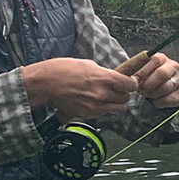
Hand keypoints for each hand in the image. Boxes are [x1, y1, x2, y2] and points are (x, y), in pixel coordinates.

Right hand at [22, 57, 137, 121]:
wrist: (46, 83)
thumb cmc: (63, 70)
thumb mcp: (88, 65)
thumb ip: (104, 73)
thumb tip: (114, 77)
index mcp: (104, 78)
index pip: (131, 85)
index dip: (132, 83)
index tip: (131, 82)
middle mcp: (102, 94)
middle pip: (126, 98)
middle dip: (124, 93)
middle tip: (119, 89)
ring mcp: (95, 106)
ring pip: (118, 109)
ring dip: (116, 103)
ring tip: (108, 97)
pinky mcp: (88, 114)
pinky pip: (104, 113)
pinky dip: (103, 108)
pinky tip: (95, 101)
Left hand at [130, 51, 178, 107]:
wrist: (161, 86)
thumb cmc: (148, 77)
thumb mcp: (141, 69)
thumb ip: (136, 69)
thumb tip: (129, 77)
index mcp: (162, 58)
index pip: (155, 60)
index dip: (144, 70)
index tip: (135, 79)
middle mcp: (173, 67)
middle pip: (162, 74)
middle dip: (148, 83)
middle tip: (141, 89)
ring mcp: (178, 80)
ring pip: (166, 87)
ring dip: (153, 93)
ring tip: (147, 94)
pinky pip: (170, 99)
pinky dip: (159, 102)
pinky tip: (154, 99)